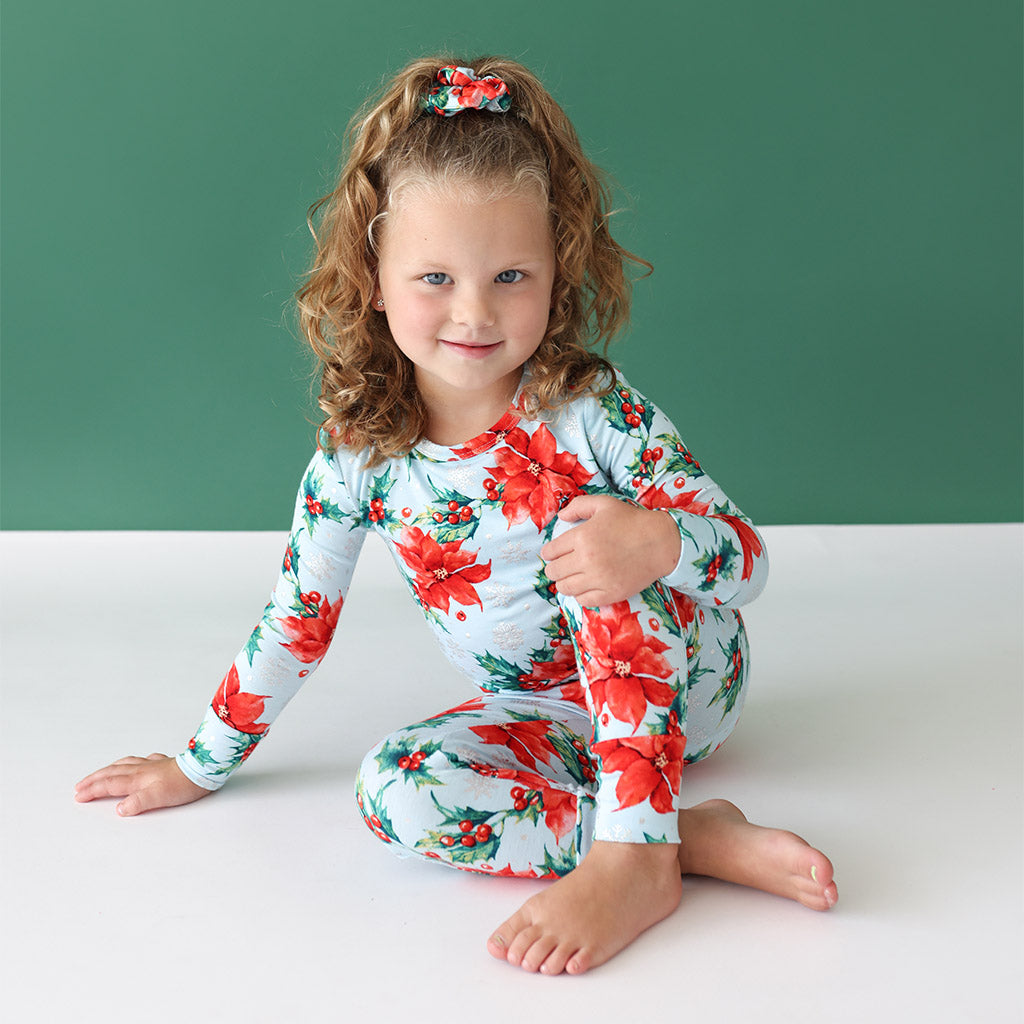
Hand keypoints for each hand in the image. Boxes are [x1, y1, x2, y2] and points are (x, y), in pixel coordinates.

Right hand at [74, 753, 211, 816]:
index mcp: (138, 779)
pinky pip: (141, 760)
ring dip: (108, 769)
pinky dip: (131, 762)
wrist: (204, 769)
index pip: (109, 785)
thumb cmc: (184, 784)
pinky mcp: (164, 763)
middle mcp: (142, 770)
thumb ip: (137, 803)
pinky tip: (135, 763)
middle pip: (112, 773)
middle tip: (79, 785)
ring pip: (124, 764)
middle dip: (94, 779)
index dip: (92, 790)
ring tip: (100, 773)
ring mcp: (152, 765)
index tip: (78, 796)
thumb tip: (119, 809)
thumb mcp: (159, 798)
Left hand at [539, 495, 680, 606]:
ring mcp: (599, 579)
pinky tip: (586, 586)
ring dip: (564, 582)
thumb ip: (578, 506)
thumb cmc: (631, 521)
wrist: (660, 542)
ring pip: (565, 588)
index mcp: (582, 537)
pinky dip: (580, 594)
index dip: (548, 552)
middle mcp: (587, 559)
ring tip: (571, 576)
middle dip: (554, 567)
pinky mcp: (610, 593)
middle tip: (561, 565)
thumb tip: (560, 517)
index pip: (550, 551)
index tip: (552, 553)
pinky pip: (583, 600)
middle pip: (554, 572)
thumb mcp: (604, 504)